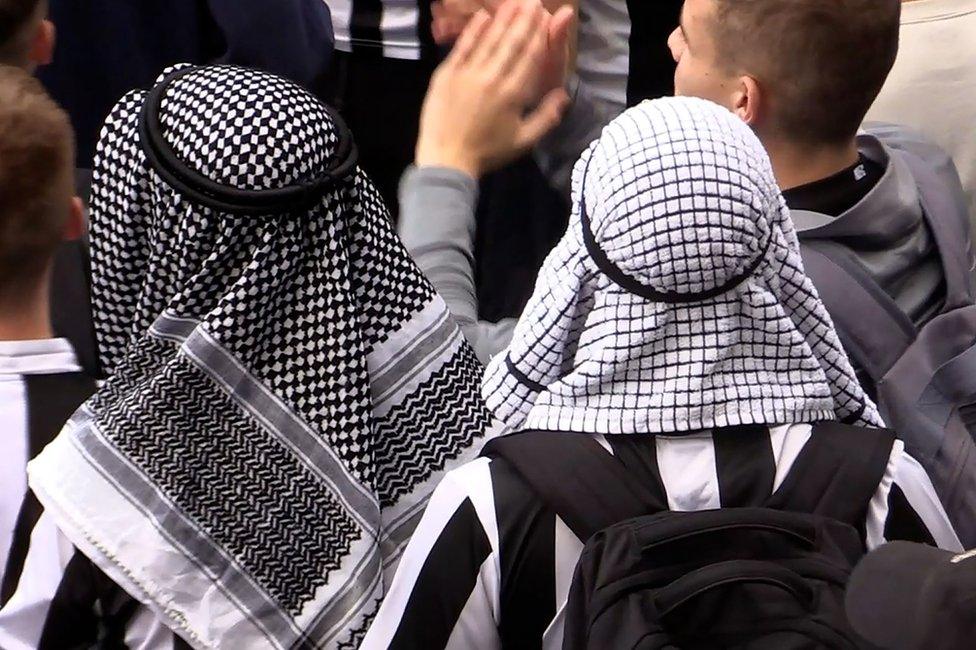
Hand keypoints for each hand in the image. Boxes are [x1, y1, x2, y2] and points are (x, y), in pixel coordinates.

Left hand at [416, 0, 570, 177]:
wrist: (447, 160)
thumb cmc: (487, 153)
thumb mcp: (523, 141)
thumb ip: (546, 117)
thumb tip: (565, 94)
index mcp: (512, 94)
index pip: (529, 57)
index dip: (538, 34)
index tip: (545, 16)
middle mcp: (491, 78)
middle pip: (511, 43)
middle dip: (523, 19)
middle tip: (532, 0)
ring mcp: (467, 74)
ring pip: (488, 41)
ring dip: (502, 19)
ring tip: (513, 2)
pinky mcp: (446, 75)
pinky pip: (462, 48)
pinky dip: (473, 32)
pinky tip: (483, 17)